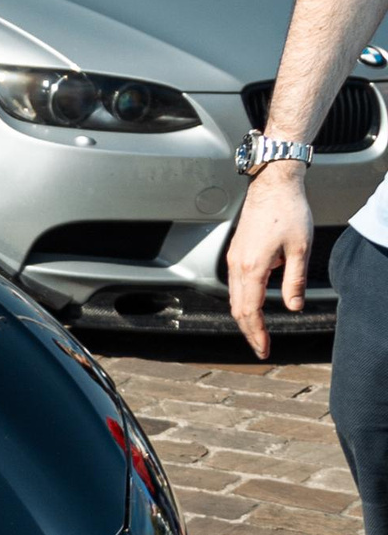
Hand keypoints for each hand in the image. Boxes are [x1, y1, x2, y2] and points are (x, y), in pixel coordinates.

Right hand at [226, 163, 314, 356]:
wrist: (273, 185)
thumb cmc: (288, 212)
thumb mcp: (300, 249)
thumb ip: (295, 281)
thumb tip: (293, 307)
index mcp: (252, 268)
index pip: (251, 311)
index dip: (257, 334)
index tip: (265, 349)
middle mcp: (237, 266)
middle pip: (237, 310)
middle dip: (249, 332)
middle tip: (262, 348)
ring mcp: (234, 259)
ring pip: (234, 299)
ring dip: (245, 318)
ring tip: (258, 332)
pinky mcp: (236, 253)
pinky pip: (235, 286)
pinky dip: (242, 302)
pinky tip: (253, 306)